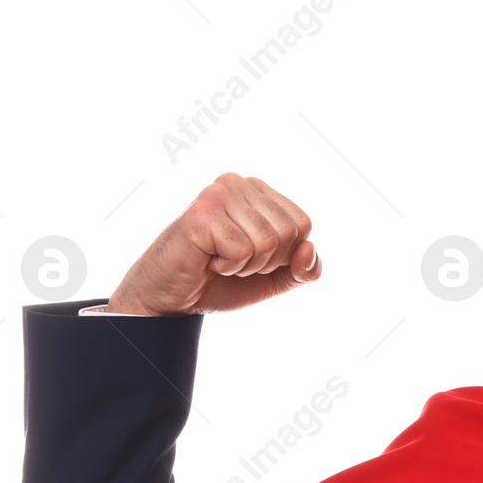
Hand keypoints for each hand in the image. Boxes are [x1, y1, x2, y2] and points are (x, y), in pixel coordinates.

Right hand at [107, 173, 320, 315]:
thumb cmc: (221, 282)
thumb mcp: (275, 279)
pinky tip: (206, 260)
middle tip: (232, 259)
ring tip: (218, 259)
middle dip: (266, 262)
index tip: (252, 256)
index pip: (302, 224)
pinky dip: (227, 267)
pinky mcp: (201, 214)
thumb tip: (309, 248)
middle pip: (289, 232)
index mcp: (258, 190)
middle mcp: (238, 183)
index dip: (285, 255)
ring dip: (245, 266)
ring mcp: (217, 194)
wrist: (174, 299)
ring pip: (267, 242)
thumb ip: (304, 269)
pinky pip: (242, 251)